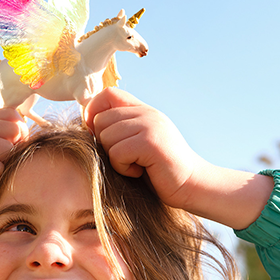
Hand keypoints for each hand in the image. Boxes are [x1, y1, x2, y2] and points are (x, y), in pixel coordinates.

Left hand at [83, 87, 208, 209]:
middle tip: (125, 158)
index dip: (94, 112)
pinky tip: (141, 171)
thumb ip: (120, 128)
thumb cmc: (160, 170)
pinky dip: (123, 168)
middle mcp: (147, 113)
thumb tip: (87, 123)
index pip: (107, 94)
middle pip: (100, 120)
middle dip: (105, 144)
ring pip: (106, 138)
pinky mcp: (150, 142)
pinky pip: (117, 153)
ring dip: (115, 159)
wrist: (192, 185)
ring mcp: (150, 125)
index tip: (99, 135)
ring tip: (136, 165)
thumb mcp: (139, 142)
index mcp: (143, 110)